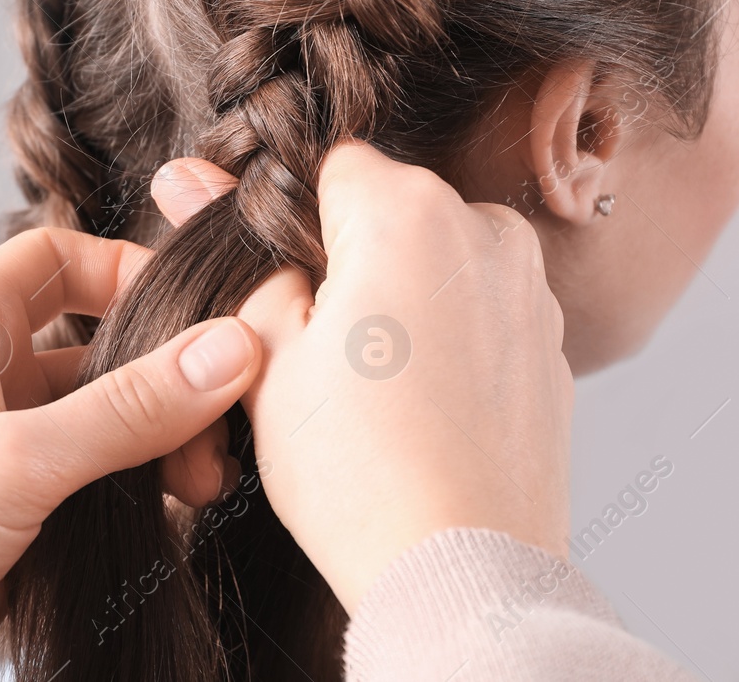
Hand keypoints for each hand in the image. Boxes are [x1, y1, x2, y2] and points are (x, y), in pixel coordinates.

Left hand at [0, 227, 262, 681]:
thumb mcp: (15, 461)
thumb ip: (129, 409)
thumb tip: (230, 350)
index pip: (62, 258)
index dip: (130, 270)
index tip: (201, 316)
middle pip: (99, 346)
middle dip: (166, 380)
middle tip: (215, 430)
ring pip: (102, 426)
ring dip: (156, 448)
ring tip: (199, 489)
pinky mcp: (6, 523)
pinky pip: (89, 493)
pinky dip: (132, 504)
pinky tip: (163, 530)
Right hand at [151, 142, 572, 610]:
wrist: (461, 570)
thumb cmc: (356, 470)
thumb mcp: (265, 353)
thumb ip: (232, 254)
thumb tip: (185, 177)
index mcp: (408, 210)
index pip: (331, 168)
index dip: (292, 224)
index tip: (278, 282)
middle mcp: (485, 230)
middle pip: (390, 213)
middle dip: (349, 263)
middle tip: (315, 353)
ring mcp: (532, 291)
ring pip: (438, 265)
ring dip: (402, 302)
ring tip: (370, 393)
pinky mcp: (554, 348)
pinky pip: (482, 317)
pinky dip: (449, 344)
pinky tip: (419, 412)